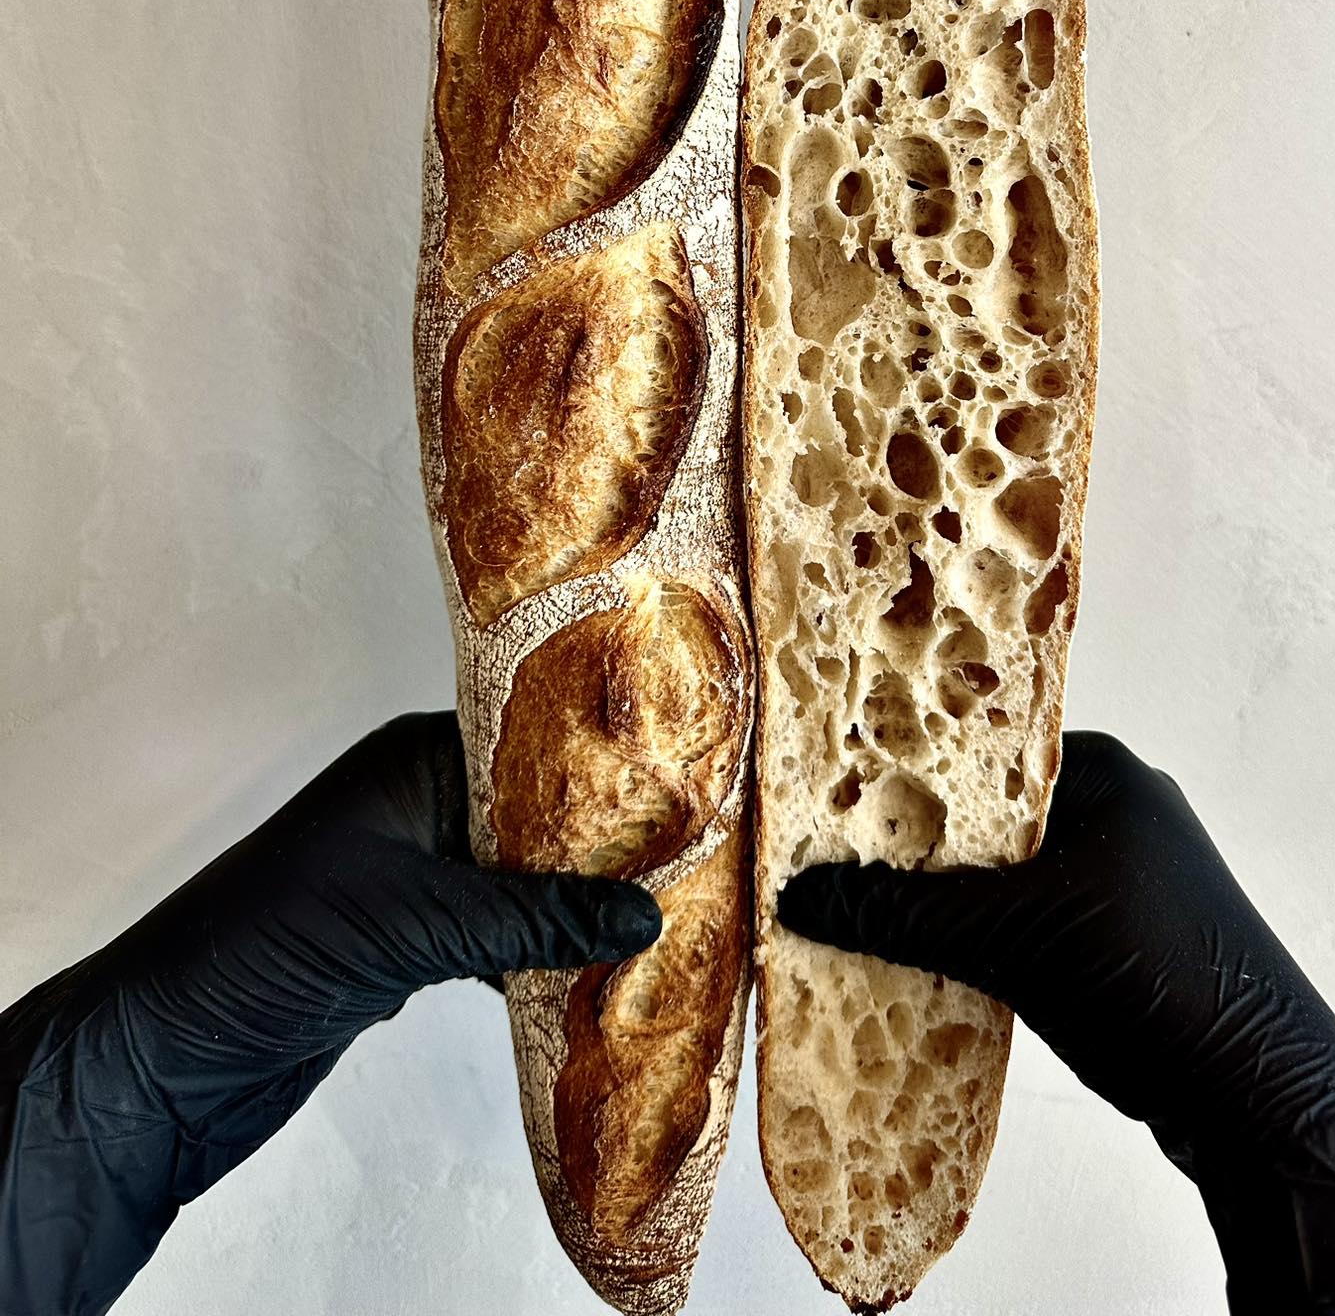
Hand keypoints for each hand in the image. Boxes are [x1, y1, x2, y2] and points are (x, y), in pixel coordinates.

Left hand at [0, 711, 658, 1315]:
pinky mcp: (407, 952)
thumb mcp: (411, 920)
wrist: (165, 1059)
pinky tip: (598, 978)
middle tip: (701, 860)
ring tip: (667, 922)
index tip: (689, 784)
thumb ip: (529, 915)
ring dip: (580, 908)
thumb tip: (641, 918)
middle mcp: (417, 810)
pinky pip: (498, 940)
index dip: (608, 765)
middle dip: (608, 845)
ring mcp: (413, 883)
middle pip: (536, 817)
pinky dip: (542, 958)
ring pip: (522, 883)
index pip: (532, 744)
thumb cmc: (261, 948)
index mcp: (412, 765)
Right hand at [781, 731, 1334, 1315]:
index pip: (982, 747)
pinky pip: (1027, 921)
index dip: (906, 768)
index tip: (831, 791)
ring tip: (861, 909)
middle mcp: (1120, 810)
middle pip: (988, 814)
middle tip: (831, 856)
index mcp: (1108, 772)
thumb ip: (905, 914)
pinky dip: (980, 938)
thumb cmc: (1161, 985)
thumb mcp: (1014, 938)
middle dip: (917, 841)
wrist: (1265, 1106)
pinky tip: (923, 961)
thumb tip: (802, 895)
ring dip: (945, 897)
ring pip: (1005, 874)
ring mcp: (1124, 879)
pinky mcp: (1120, 942)